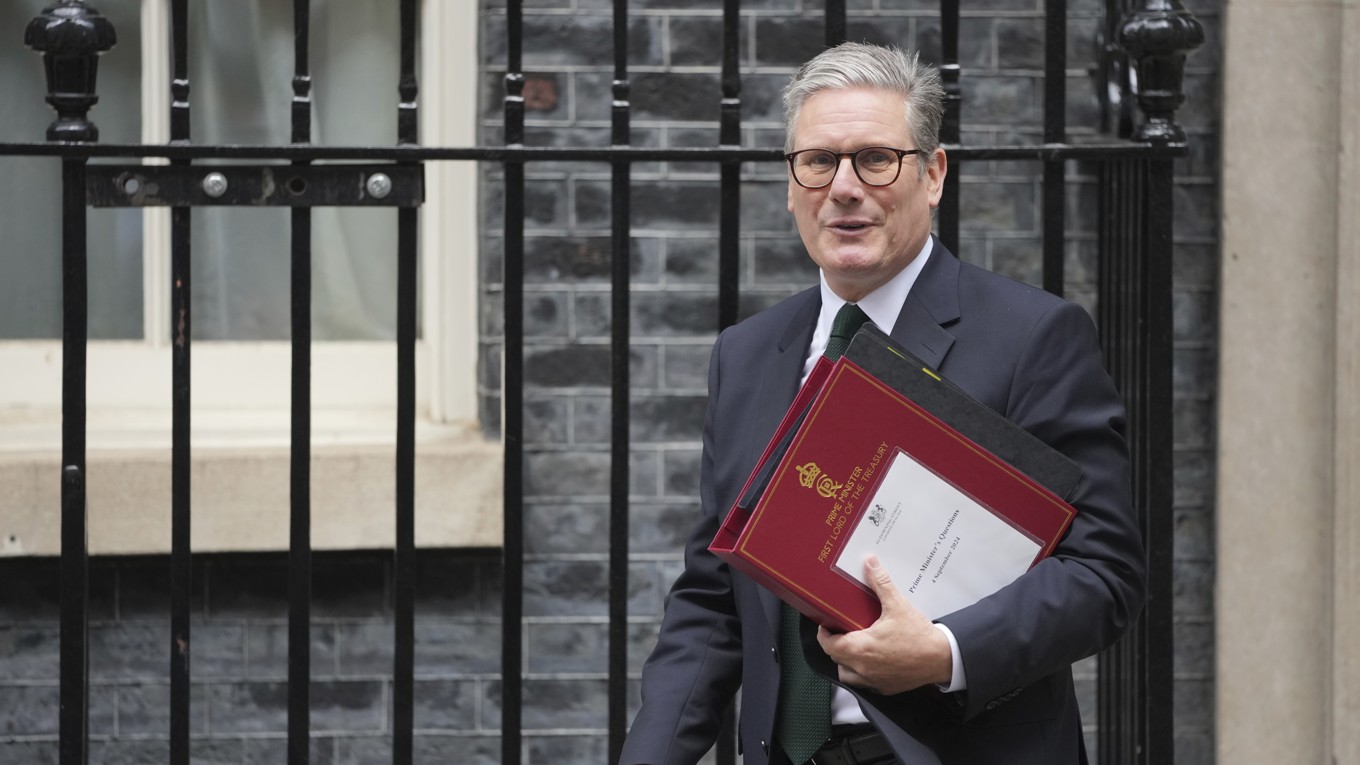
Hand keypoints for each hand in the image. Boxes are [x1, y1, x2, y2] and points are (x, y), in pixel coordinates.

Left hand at [816, 554, 952, 694]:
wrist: (942, 658)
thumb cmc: (920, 637)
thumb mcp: (897, 605)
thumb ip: (880, 583)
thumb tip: (870, 564)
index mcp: (860, 648)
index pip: (828, 645)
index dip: (824, 635)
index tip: (826, 626)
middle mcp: (863, 668)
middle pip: (836, 659)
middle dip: (835, 646)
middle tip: (841, 632)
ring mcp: (874, 680)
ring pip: (848, 675)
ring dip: (846, 663)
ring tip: (854, 648)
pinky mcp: (886, 688)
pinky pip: (866, 683)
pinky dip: (864, 673)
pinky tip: (872, 661)